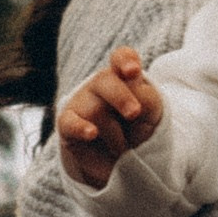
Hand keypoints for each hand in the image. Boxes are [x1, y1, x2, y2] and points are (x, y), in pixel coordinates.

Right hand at [55, 46, 163, 186]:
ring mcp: (81, 102)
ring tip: (121, 147)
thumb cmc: (136, 128)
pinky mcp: (67, 124)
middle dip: (122, 97)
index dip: (126, 61)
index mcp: (123, 76)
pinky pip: (70, 123)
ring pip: (97, 110)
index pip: (122, 58)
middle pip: (106, 80)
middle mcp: (100, 85)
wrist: (117, 158)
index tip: (133, 71)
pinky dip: (81, 128)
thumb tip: (130, 104)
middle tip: (134, 113)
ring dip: (116, 135)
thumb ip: (145, 99)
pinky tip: (91, 133)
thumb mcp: (151, 112)